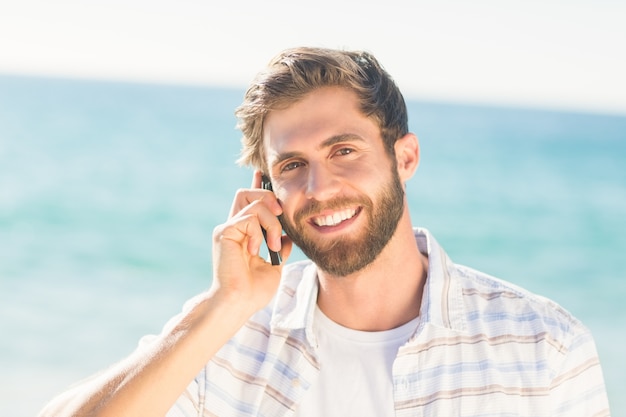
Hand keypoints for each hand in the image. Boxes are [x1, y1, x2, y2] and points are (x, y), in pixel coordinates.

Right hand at [211, 171, 292, 313]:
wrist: (239, 303)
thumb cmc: (253, 290)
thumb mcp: (274, 265)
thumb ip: (280, 247)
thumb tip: (289, 236)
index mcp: (244, 233)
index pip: (249, 202)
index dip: (257, 187)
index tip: (262, 174)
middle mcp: (233, 227)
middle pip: (248, 193)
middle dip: (269, 198)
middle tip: (281, 217)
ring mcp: (227, 229)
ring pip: (253, 203)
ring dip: (271, 222)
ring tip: (273, 245)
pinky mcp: (224, 233)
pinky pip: (248, 218)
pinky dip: (259, 233)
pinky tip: (257, 251)